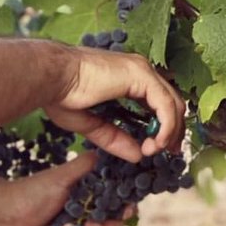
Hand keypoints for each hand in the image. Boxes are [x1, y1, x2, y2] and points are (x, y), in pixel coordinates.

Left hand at [0, 152, 134, 225]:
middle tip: (89, 223)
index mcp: (87, 197)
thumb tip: (111, 152)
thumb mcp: (63, 176)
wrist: (4, 217)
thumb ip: (88, 165)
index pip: (117, 204)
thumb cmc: (32, 192)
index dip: (124, 208)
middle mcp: (85, 217)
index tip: (124, 209)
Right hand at [45, 47, 184, 162]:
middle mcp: (139, 70)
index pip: (159, 101)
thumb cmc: (61, 95)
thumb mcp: (92, 124)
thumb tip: (138, 155)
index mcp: (128, 77)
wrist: (50, 78)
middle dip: (174, 130)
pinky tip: (157, 142)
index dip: (166, 125)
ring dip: (170, 131)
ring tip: (156, 149)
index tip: (161, 147)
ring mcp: (141, 70)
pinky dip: (166, 126)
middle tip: (170, 151)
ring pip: (173, 103)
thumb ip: (115, 138)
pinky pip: (165, 105)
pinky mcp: (141, 74)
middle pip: (172, 102)